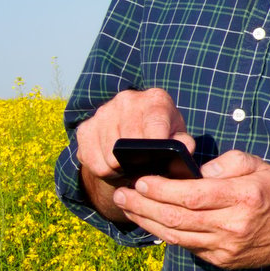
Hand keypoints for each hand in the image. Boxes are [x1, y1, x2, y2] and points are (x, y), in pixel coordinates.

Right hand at [75, 89, 194, 222]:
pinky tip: (114, 165)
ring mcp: (103, 112)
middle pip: (129, 141)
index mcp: (155, 99)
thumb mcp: (177, 136)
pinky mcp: (85, 128)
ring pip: (109, 156)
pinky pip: (92, 162)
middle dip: (137, 160)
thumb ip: (183, 142)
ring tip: (129, 165)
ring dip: (119, 168)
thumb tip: (184, 149)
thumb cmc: (161, 134)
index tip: (156, 156)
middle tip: (143, 167)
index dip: (155, 142)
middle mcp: (127, 100)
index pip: (154, 122)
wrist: (132, 130)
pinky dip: (104, 171)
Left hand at [113, 150, 269, 268]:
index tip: (141, 181)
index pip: (193, 196)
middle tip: (121, 194)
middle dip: (143, 205)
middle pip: (177, 218)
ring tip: (127, 207)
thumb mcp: (258, 165)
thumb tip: (198, 170)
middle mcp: (233, 225)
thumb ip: (228, 162)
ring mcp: (226, 247)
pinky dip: (164, 233)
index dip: (162, 190)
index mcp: (243, 197)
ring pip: (176, 236)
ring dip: (146, 222)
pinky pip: (186, 246)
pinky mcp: (221, 260)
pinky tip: (151, 221)